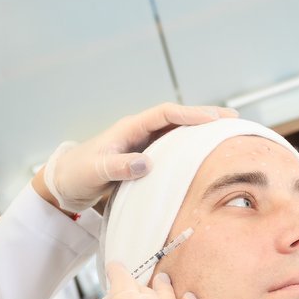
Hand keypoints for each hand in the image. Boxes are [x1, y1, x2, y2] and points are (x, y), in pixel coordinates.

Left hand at [42, 102, 236, 211]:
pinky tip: (207, 154)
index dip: (190, 115)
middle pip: (178, 118)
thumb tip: (147, 162)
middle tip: (233, 119)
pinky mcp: (145, 159)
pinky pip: (173, 149)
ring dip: (201, 132)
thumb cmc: (77, 174)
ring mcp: (143, 144)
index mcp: (129, 128)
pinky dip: (191, 148)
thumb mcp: (95, 172)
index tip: (213, 120)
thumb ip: (119, 167)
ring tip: (228, 134)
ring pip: (178, 132)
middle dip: (205, 117)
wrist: (65, 184)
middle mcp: (139, 132)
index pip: (165, 114)